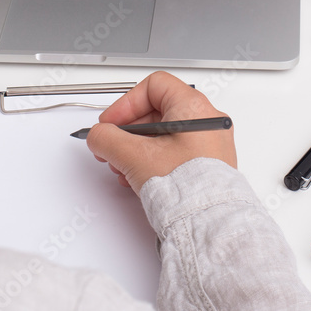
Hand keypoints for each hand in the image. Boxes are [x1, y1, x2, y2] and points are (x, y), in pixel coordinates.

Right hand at [85, 71, 236, 194]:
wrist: (209, 225)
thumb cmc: (186, 189)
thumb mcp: (134, 156)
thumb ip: (108, 139)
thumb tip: (99, 136)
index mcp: (194, 108)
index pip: (153, 86)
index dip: (126, 103)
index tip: (112, 122)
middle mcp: (208, 122)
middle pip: (157, 111)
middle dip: (128, 131)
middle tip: (112, 146)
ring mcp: (212, 144)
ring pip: (165, 134)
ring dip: (138, 148)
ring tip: (124, 167)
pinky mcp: (210, 164)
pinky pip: (176, 152)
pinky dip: (154, 160)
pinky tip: (140, 177)